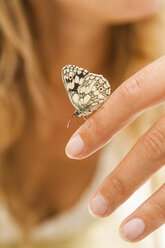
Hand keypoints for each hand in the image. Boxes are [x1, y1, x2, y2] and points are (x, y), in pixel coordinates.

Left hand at [65, 55, 164, 241]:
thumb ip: (155, 86)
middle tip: (95, 208)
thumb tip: (107, 114)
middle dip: (123, 180)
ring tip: (125, 232)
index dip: (101, 124)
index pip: (133, 96)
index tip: (72, 149)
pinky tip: (163, 220)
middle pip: (155, 146)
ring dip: (155, 210)